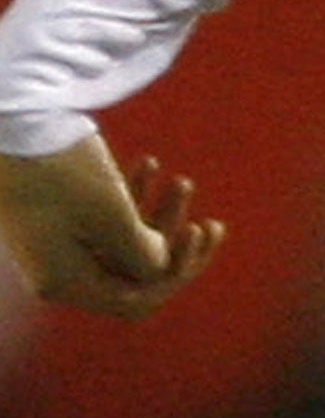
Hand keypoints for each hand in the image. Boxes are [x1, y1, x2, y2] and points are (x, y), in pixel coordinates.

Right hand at [0, 134, 224, 318]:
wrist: (3, 116)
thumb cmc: (58, 166)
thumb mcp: (113, 214)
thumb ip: (145, 254)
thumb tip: (160, 270)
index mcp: (65, 283)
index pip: (135, 301)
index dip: (174, 275)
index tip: (198, 233)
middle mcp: (54, 272)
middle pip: (130, 276)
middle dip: (172, 245)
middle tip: (210, 222)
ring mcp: (50, 245)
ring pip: (119, 243)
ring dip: (156, 215)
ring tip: (182, 180)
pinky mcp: (49, 217)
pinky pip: (98, 220)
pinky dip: (128, 198)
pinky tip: (151, 163)